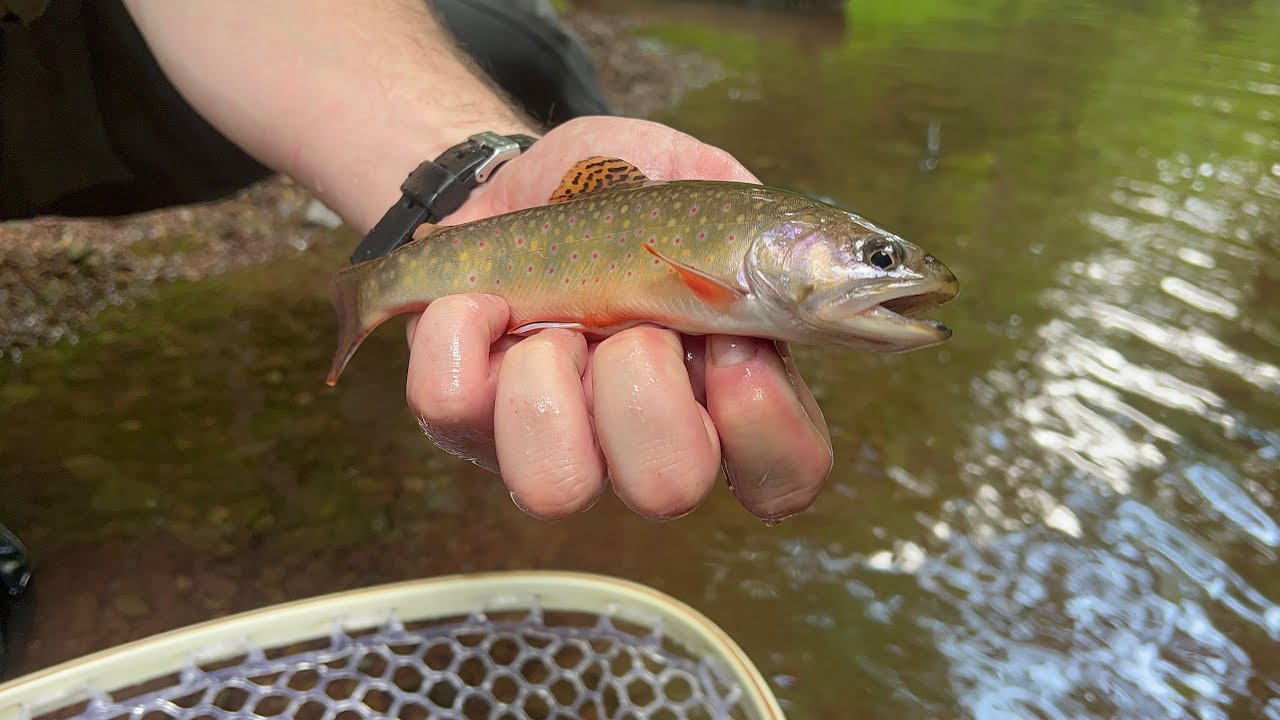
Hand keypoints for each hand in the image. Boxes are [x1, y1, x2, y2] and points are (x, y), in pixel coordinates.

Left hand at [404, 117, 832, 521]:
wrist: (512, 180)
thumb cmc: (617, 189)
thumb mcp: (692, 177)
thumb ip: (748, 219)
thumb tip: (785, 263)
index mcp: (722, 393)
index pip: (781, 477)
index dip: (762, 426)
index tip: (734, 345)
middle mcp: (641, 439)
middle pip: (665, 488)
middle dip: (643, 386)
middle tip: (630, 321)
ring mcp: (552, 441)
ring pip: (556, 484)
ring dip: (548, 375)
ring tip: (550, 317)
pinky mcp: (466, 423)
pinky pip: (453, 409)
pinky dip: (461, 330)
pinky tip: (482, 299)